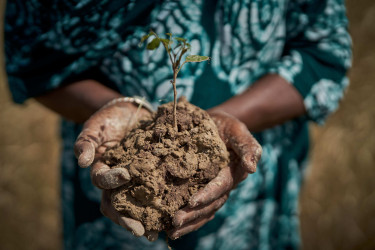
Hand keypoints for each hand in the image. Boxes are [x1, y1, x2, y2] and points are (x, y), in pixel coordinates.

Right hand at [74, 100, 157, 240]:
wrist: (129, 113)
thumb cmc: (108, 120)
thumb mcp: (95, 128)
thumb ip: (86, 143)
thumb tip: (82, 162)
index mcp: (101, 170)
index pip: (102, 181)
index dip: (112, 181)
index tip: (125, 175)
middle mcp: (116, 181)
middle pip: (118, 204)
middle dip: (127, 218)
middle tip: (141, 230)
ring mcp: (134, 180)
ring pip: (136, 205)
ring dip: (145, 219)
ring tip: (157, 232)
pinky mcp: (151, 175)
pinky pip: (155, 193)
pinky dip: (161, 205)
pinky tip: (172, 214)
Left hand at [168, 110, 261, 238]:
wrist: (217, 124)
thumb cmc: (227, 126)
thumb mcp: (238, 130)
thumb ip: (247, 147)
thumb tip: (252, 168)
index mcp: (233, 172)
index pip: (220, 186)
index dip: (207, 195)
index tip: (191, 202)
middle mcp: (224, 185)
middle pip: (210, 204)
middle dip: (193, 214)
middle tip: (174, 221)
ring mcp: (215, 190)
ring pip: (204, 211)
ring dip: (189, 222)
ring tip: (171, 231)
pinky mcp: (203, 189)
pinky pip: (198, 208)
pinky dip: (188, 219)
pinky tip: (171, 227)